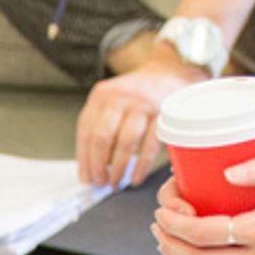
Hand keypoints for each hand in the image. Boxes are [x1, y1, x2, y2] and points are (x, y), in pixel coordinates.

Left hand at [77, 64, 197, 187]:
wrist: (169, 72)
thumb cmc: (138, 93)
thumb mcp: (112, 99)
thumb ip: (99, 126)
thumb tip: (89, 166)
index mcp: (101, 96)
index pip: (85, 131)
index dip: (84, 158)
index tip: (85, 177)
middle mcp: (120, 98)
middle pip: (102, 137)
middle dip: (98, 165)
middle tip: (100, 182)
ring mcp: (142, 105)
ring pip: (125, 143)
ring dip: (118, 168)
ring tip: (115, 182)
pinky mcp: (162, 114)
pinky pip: (149, 146)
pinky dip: (141, 166)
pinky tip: (136, 177)